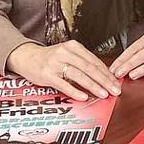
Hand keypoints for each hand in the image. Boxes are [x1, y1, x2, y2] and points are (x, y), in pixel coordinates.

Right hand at [6, 40, 121, 100]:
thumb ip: (83, 63)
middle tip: (114, 90)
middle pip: (89, 68)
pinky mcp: (47, 75)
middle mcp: (66, 53)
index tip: (116, 82)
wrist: (27, 57)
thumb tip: (103, 76)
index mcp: (74, 46)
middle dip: (104, 80)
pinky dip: (75, 91)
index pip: (94, 61)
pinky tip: (84, 96)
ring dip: (93, 86)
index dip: (107, 73)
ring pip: (79, 75)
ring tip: (103, 94)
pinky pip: (63, 84)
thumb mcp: (68, 55)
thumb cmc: (51, 58)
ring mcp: (56, 63)